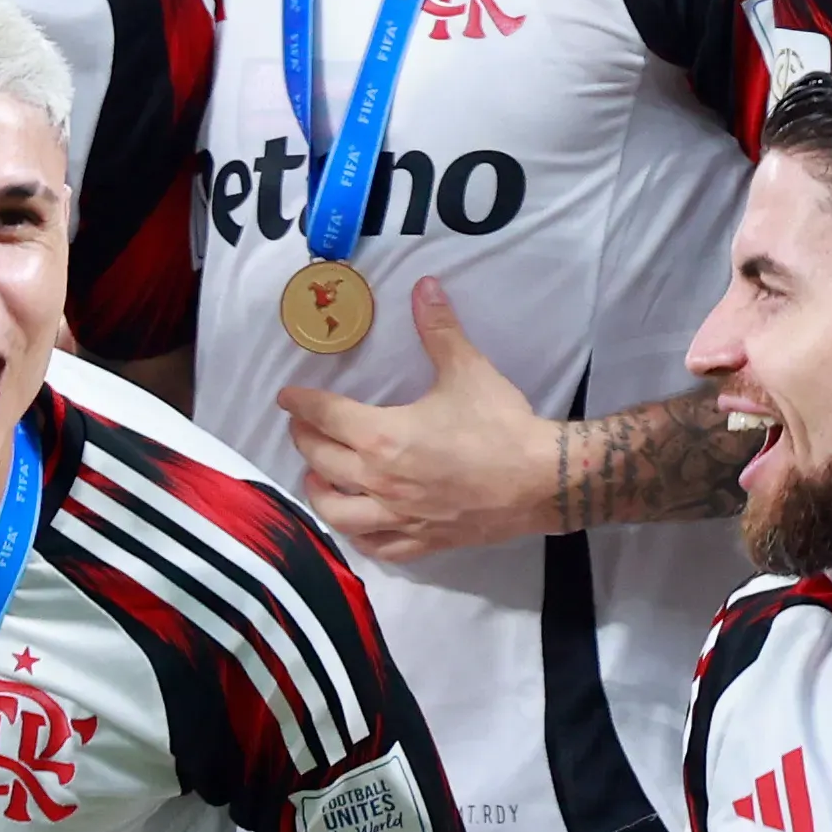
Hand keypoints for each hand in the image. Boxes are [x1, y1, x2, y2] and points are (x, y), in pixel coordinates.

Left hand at [276, 287, 563, 566]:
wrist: (544, 479)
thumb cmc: (500, 425)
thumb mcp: (467, 369)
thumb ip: (439, 328)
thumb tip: (425, 285)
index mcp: (382, 437)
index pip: (325, 416)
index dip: (301, 403)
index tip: (287, 398)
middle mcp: (380, 480)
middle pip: (321, 460)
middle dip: (305, 440)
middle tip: (304, 427)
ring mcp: (399, 516)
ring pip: (338, 511)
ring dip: (320, 491)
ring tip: (319, 475)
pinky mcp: (423, 541)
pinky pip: (376, 546)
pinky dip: (358, 535)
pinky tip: (357, 522)